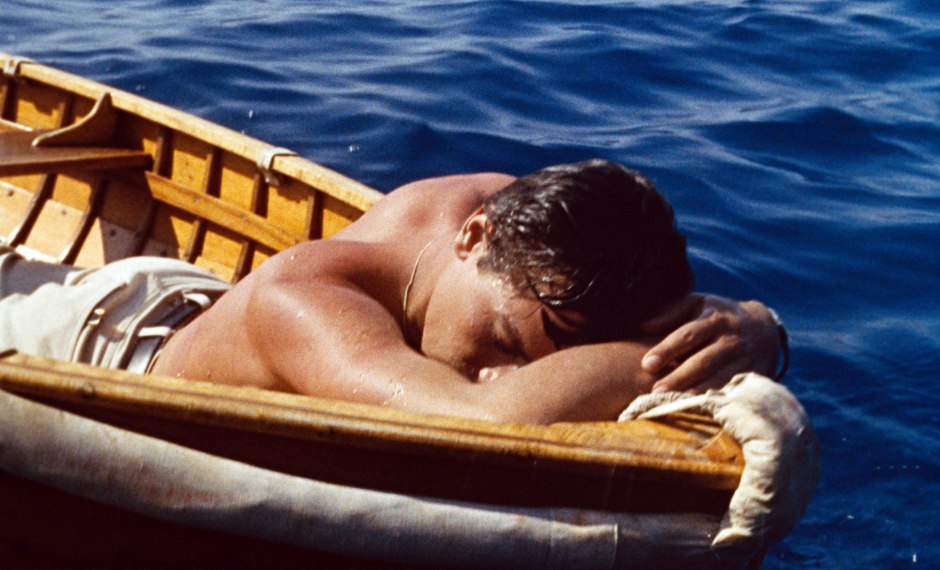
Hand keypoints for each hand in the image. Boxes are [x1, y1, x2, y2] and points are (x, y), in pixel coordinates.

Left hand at [639, 294, 780, 393]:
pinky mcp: (753, 378)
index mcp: (714, 318)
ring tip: (671, 405)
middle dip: (678, 378)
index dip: (667, 350)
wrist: (765, 329)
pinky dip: (713, 403)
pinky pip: (731, 393)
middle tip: (655, 391)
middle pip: (702, 361)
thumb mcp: (697, 304)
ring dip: (694, 393)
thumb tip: (643, 324)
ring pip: (718, 380)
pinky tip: (696, 412)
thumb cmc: (717, 315)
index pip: (688, 335)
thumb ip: (670, 311)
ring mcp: (745, 361)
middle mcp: (731, 340)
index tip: (646, 364)